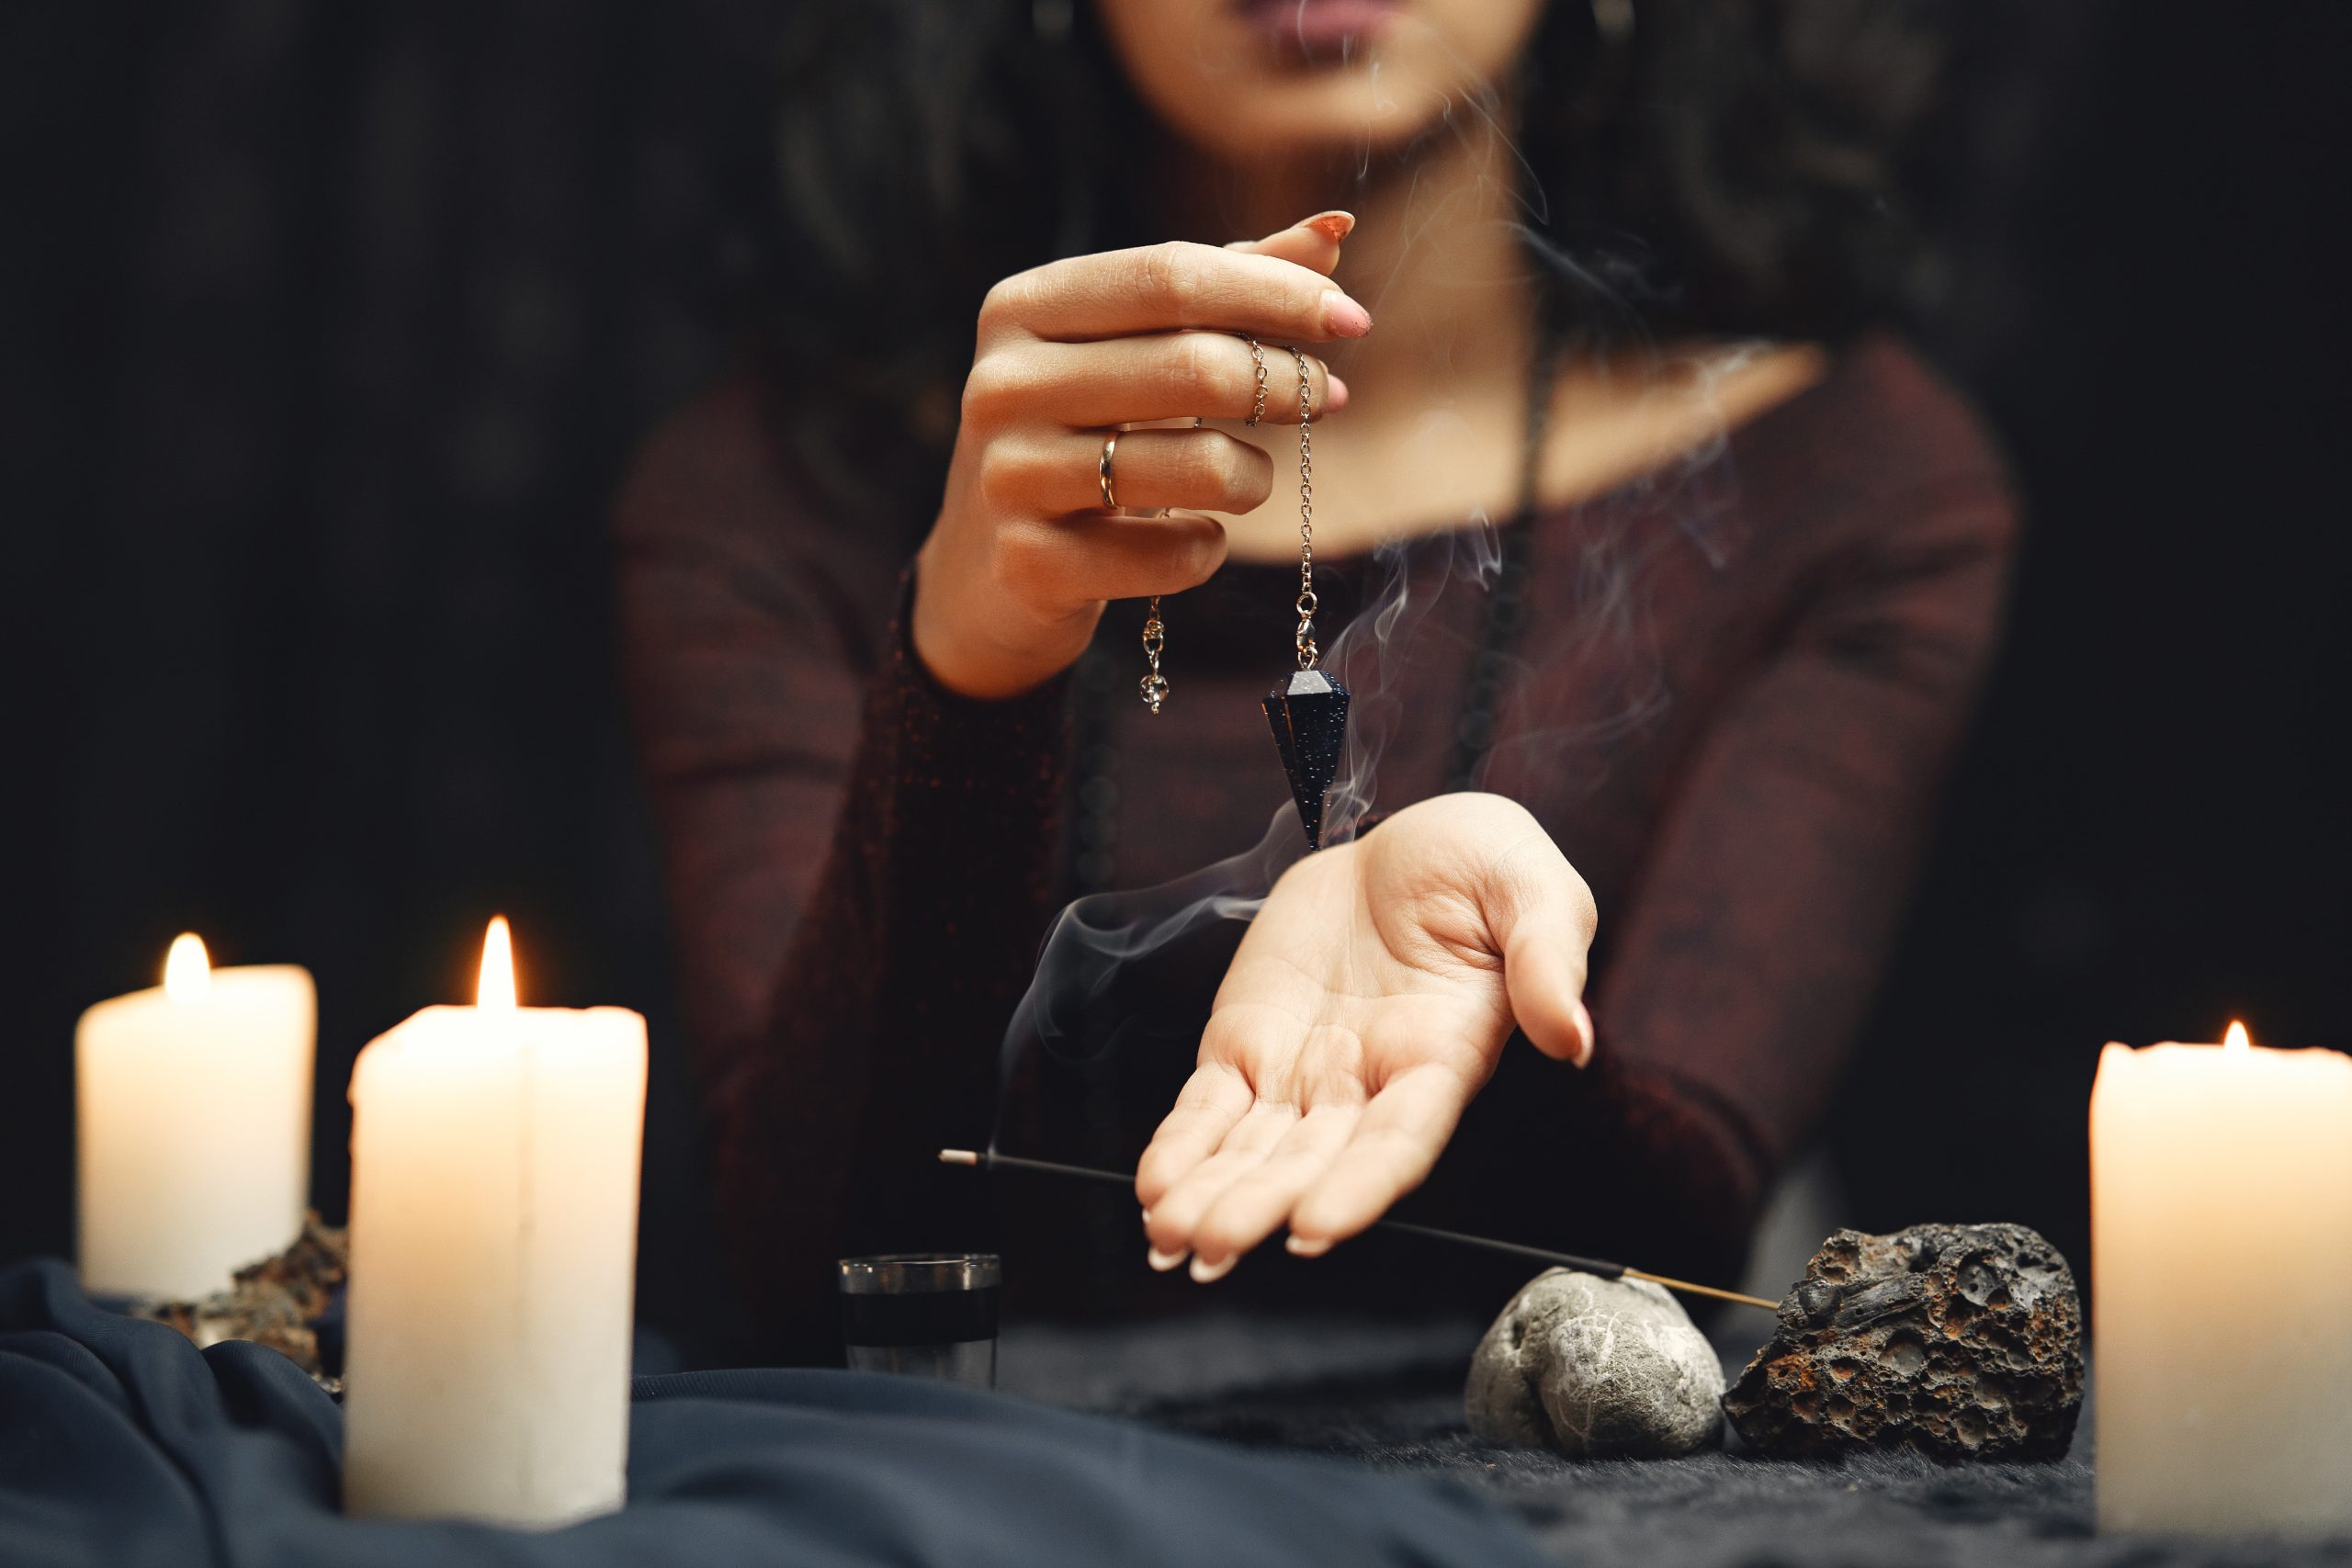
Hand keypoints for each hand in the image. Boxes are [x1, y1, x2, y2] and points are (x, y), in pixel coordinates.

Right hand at [912, 213, 1368, 698]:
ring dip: (1253, 475)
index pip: (1170, 275)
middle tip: (1326, 398)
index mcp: (1024, 308)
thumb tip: (1336, 228)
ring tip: (1250, 477)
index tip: (1352, 320)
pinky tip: (1192, 537)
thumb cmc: (1082, 436)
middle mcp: (1004, 384)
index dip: (1274, 293)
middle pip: (1191, 365)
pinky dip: (1206, 548)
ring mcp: (1010, 476)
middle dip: (1284, 383)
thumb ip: (1224, 286)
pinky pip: (1173, 555)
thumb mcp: (1132, 351)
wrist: (987, 572)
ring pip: (1196, 466)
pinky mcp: (1030, 564)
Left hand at [1137, 793, 1596, 1279]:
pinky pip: (1209, 1107)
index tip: (1314, 1227)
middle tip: (1213, 1246)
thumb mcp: (1534, 887)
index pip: (1400, 1140)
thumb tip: (1570, 1034)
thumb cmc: (1482, 864)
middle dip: (1260, 1205)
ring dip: (1210, 1195)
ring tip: (1167, 1236)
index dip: (1359, 1186)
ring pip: (1252, 1150)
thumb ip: (1548, 957)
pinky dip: (1180, 1147)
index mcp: (1443, 1056)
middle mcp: (1370, 1082)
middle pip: (1312, 1162)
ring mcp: (1304, 1070)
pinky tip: (1155, 1189)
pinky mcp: (1249, 1042)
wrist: (1402, 841)